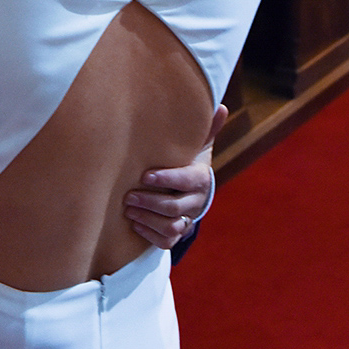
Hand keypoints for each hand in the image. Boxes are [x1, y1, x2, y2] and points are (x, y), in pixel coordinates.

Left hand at [123, 106, 227, 247]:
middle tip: (128, 195)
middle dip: (149, 201)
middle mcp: (197, 202)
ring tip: (128, 209)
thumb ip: (206, 129)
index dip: (166, 179)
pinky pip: (166, 242)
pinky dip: (149, 234)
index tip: (144, 176)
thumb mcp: (197, 146)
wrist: (193, 192)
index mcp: (200, 178)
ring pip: (170, 227)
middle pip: (173, 207)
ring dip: (147, 218)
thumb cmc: (188, 162)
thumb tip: (220, 106)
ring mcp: (188, 220)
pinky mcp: (179, 235)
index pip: (186, 180)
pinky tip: (135, 223)